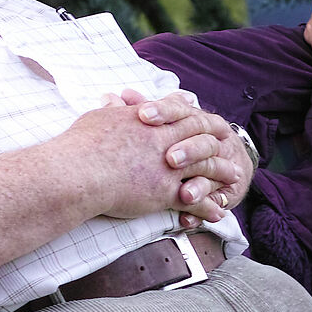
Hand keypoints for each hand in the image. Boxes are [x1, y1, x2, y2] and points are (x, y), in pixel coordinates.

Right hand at [62, 94, 242, 221]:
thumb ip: (112, 109)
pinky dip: (209, 206)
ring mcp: (168, 166)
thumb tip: (112, 98)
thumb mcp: (99, 118)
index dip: (194, 115)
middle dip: (217, 142)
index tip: (205, 118)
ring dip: (222, 173)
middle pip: (201, 137)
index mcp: (149, 121)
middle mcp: (164, 140)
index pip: (180, 114)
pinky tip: (219, 212)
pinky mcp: (166, 191)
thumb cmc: (80, 146)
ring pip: (205, 168)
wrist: (76, 172)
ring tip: (235, 178)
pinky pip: (195, 199)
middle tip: (229, 146)